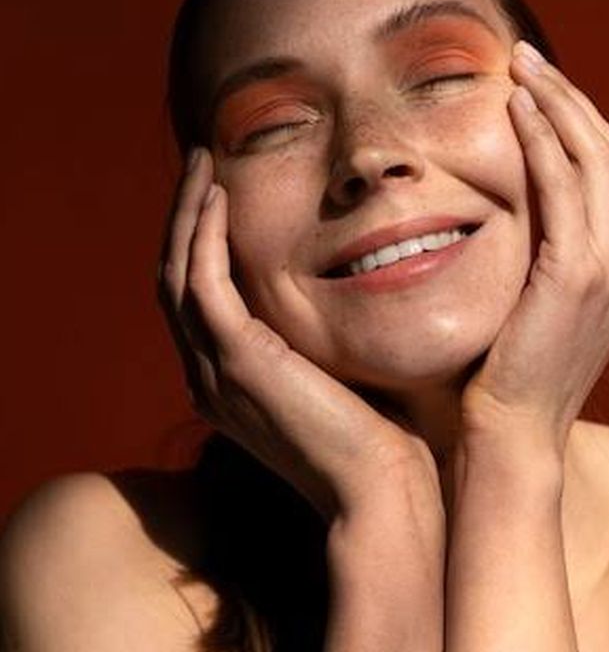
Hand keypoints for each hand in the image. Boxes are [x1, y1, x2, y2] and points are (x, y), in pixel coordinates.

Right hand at [157, 149, 442, 524]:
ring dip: (186, 214)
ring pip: (177, 274)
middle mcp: (209, 377)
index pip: (200, 297)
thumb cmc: (381, 439)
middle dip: (184, 217)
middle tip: (202, 163)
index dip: (202, 240)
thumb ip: (328, 338)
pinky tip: (217, 197)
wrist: (383, 493)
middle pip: (175, 278)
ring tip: (204, 164)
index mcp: (232, 382)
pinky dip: (202, 236)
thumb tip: (362, 286)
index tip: (223, 192)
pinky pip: (202, 285)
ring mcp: (216, 372)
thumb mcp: (343, 375)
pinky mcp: (238, 363)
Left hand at [459, 41, 608, 450]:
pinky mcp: (581, 272)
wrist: (517, 431)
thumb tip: (527, 198)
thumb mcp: (549, 302)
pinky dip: (542, 139)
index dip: (580, 117)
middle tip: (526, 56)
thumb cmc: (518, 370)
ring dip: (555, 102)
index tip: (540, 83)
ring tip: (518, 65)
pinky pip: (564, 185)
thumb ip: (555, 250)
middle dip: (569, 96)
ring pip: (594, 156)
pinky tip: (515, 110)